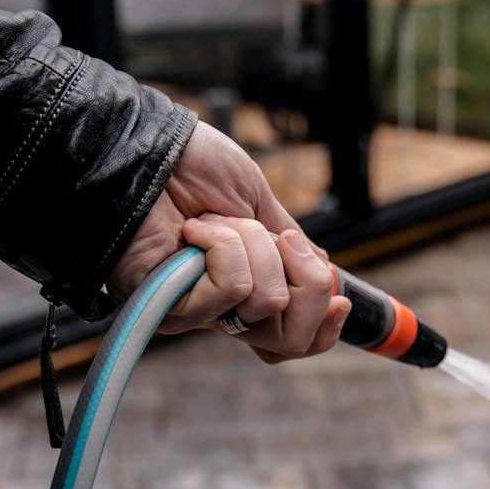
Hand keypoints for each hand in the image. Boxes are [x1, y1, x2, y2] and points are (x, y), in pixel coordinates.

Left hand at [109, 120, 349, 360]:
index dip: (327, 325)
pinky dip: (223, 246)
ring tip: (213, 222)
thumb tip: (325, 268)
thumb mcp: (258, 200)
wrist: (148, 148)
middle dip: (307, 285)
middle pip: (292, 340)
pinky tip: (192, 231)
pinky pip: (234, 289)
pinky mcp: (174, 309)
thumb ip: (290, 241)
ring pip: (268, 303)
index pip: (295, 338)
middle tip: (279, 243)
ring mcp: (200, 311)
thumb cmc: (192, 165)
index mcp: (249, 286)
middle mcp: (226, 308)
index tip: (341, 296)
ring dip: (252, 245)